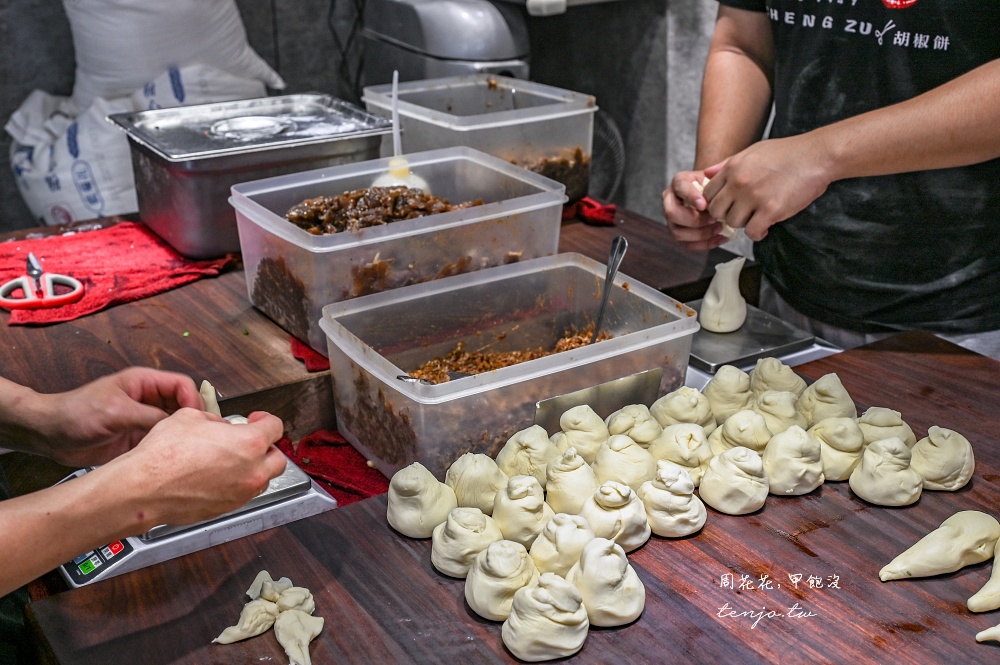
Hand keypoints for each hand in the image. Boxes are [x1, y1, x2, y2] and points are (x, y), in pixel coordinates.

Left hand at [33, 367, 203, 466]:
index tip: (195, 418)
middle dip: (191, 418)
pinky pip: (161, 441)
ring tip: (185, 448)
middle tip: (197, 436)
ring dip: (180, 434)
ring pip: (175, 424)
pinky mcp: (138, 438)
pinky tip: (170, 456)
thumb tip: (178, 423)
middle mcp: (148, 399)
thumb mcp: (117, 411)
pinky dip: (168, 448)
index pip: (182, 385)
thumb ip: (150, 415)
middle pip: (183, 404)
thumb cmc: (76, 413)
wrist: (50, 435)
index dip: (193, 399)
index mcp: (144, 382)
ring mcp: (143, 419)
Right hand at [95, 408, 286, 529]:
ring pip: (263, 480)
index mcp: (249, 443)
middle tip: (250, 441)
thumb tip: (221, 426)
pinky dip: (238, 484)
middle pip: (278, 459)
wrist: (145, 487)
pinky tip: (218, 476)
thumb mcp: (191, 417)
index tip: (257, 420)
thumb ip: (215, 420)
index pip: (276, 428)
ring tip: (234, 460)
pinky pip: (242, 494)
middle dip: (267, 448)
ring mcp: (241, 493)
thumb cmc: (165, 454)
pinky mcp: (227, 508)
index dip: (266, 420)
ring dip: (255, 468)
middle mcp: (252, 471)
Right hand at [663, 170, 731, 250]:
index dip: (691, 197)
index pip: (680, 188)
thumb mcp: (715, 174)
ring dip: (700, 234)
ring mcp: (672, 220)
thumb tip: (711, 175)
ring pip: (678, 233)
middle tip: (714, 218)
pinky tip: (721, 238)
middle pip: (672, 214)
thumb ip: (716, 173)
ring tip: (719, 228)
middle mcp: (670, 201)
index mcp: (678, 183)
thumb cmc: (714, 184)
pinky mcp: (679, 234)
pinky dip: (705, 244)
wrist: (711, 193)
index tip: (704, 205)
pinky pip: (687, 245)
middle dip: (694, 220)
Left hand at [701, 134, 831, 240]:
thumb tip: (706, 174)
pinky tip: (766, 226)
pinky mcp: (771, 210)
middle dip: (726, 214)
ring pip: (733, 223)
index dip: (715, 202)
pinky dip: (758, 233)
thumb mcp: (753, 151)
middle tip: (741, 213)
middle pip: (716, 211)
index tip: (727, 205)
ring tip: (757, 216)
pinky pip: (752, 232)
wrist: (817, 156)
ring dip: (744, 223)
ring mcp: (754, 197)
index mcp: (733, 168)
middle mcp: (739, 182)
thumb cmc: (787, 153)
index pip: (707, 194)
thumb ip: (727, 164)